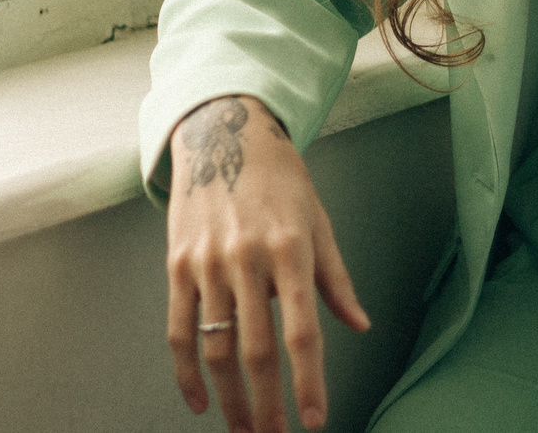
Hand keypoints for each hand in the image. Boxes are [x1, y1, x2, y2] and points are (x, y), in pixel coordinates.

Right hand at [166, 95, 371, 432]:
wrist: (225, 135)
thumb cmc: (281, 181)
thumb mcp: (319, 221)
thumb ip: (336, 279)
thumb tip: (359, 326)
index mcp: (291, 249)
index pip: (302, 330)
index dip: (309, 381)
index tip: (316, 419)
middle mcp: (247, 258)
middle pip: (255, 349)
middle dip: (266, 404)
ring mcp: (207, 263)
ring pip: (216, 347)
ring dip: (229, 398)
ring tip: (243, 430)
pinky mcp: (177, 265)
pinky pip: (178, 330)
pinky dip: (187, 372)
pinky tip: (200, 401)